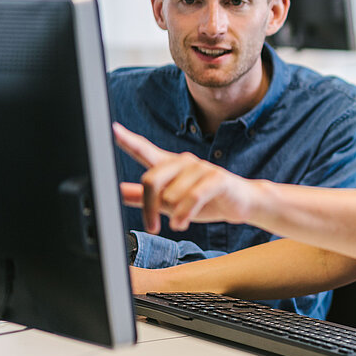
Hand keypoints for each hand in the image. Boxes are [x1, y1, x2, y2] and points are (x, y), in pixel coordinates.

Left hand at [114, 123, 257, 233]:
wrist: (243, 203)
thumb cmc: (207, 200)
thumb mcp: (171, 201)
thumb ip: (144, 196)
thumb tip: (116, 191)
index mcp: (170, 165)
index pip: (145, 150)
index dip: (128, 141)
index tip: (113, 130)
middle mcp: (184, 162)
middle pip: (152, 179)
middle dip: (148, 207)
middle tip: (152, 225)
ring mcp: (201, 168)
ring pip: (172, 193)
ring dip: (172, 214)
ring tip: (178, 222)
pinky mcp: (217, 178)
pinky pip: (193, 197)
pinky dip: (184, 213)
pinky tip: (181, 223)